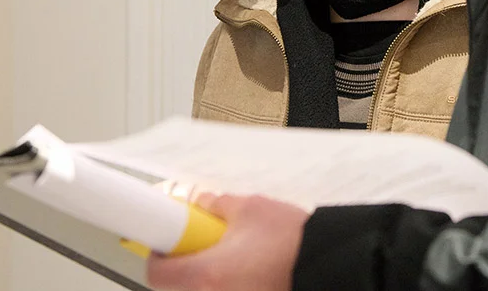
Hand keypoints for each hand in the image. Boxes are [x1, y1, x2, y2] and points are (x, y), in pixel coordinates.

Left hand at [146, 193, 309, 290]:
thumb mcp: (250, 209)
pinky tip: (251, 270)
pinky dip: (232, 282)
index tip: (166, 244)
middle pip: (181, 286)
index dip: (158, 255)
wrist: (329, 261)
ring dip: (212, 276)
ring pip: (205, 290)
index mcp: (206, 275)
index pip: (157, 274)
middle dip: (190, 264)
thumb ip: (219, 205)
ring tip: (236, 258)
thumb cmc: (292, 242)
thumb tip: (205, 204)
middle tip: (205, 245)